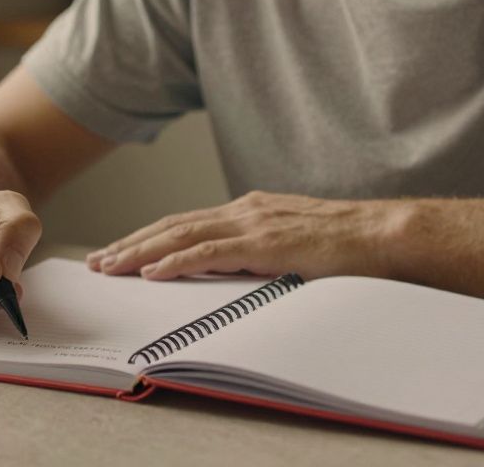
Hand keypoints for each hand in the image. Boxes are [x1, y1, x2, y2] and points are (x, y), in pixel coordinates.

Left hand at [85, 191, 405, 280]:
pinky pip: (209, 253)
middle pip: (173, 225)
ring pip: (181, 235)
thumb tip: (233, 270)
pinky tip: (151, 273)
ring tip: (110, 267)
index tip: (120, 253)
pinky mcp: (266, 243)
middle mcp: (245, 210)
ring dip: (140, 252)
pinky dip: (175, 262)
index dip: (149, 238)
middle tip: (97, 261)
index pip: (186, 223)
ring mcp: (254, 224)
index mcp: (251, 210)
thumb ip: (262, 251)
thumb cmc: (349, 246)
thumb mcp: (294, 244)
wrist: (386, 234)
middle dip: (131, 243)